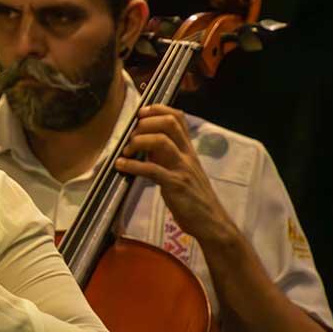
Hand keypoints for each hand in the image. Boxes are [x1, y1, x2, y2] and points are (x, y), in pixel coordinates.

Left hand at [115, 104, 236, 243]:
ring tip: (125, 151)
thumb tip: (145, 146)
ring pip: (161, 141)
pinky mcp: (175, 185)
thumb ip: (167, 157)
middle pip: (169, 123)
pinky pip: (152, 170)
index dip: (158, 109)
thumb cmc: (193, 197)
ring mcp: (182, 169)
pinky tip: (121, 166)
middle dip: (146, 123)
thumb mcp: (181, 171)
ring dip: (138, 141)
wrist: (211, 221)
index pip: (178, 118)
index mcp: (189, 150)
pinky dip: (133, 165)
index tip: (141, 112)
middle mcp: (187, 155)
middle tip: (131, 134)